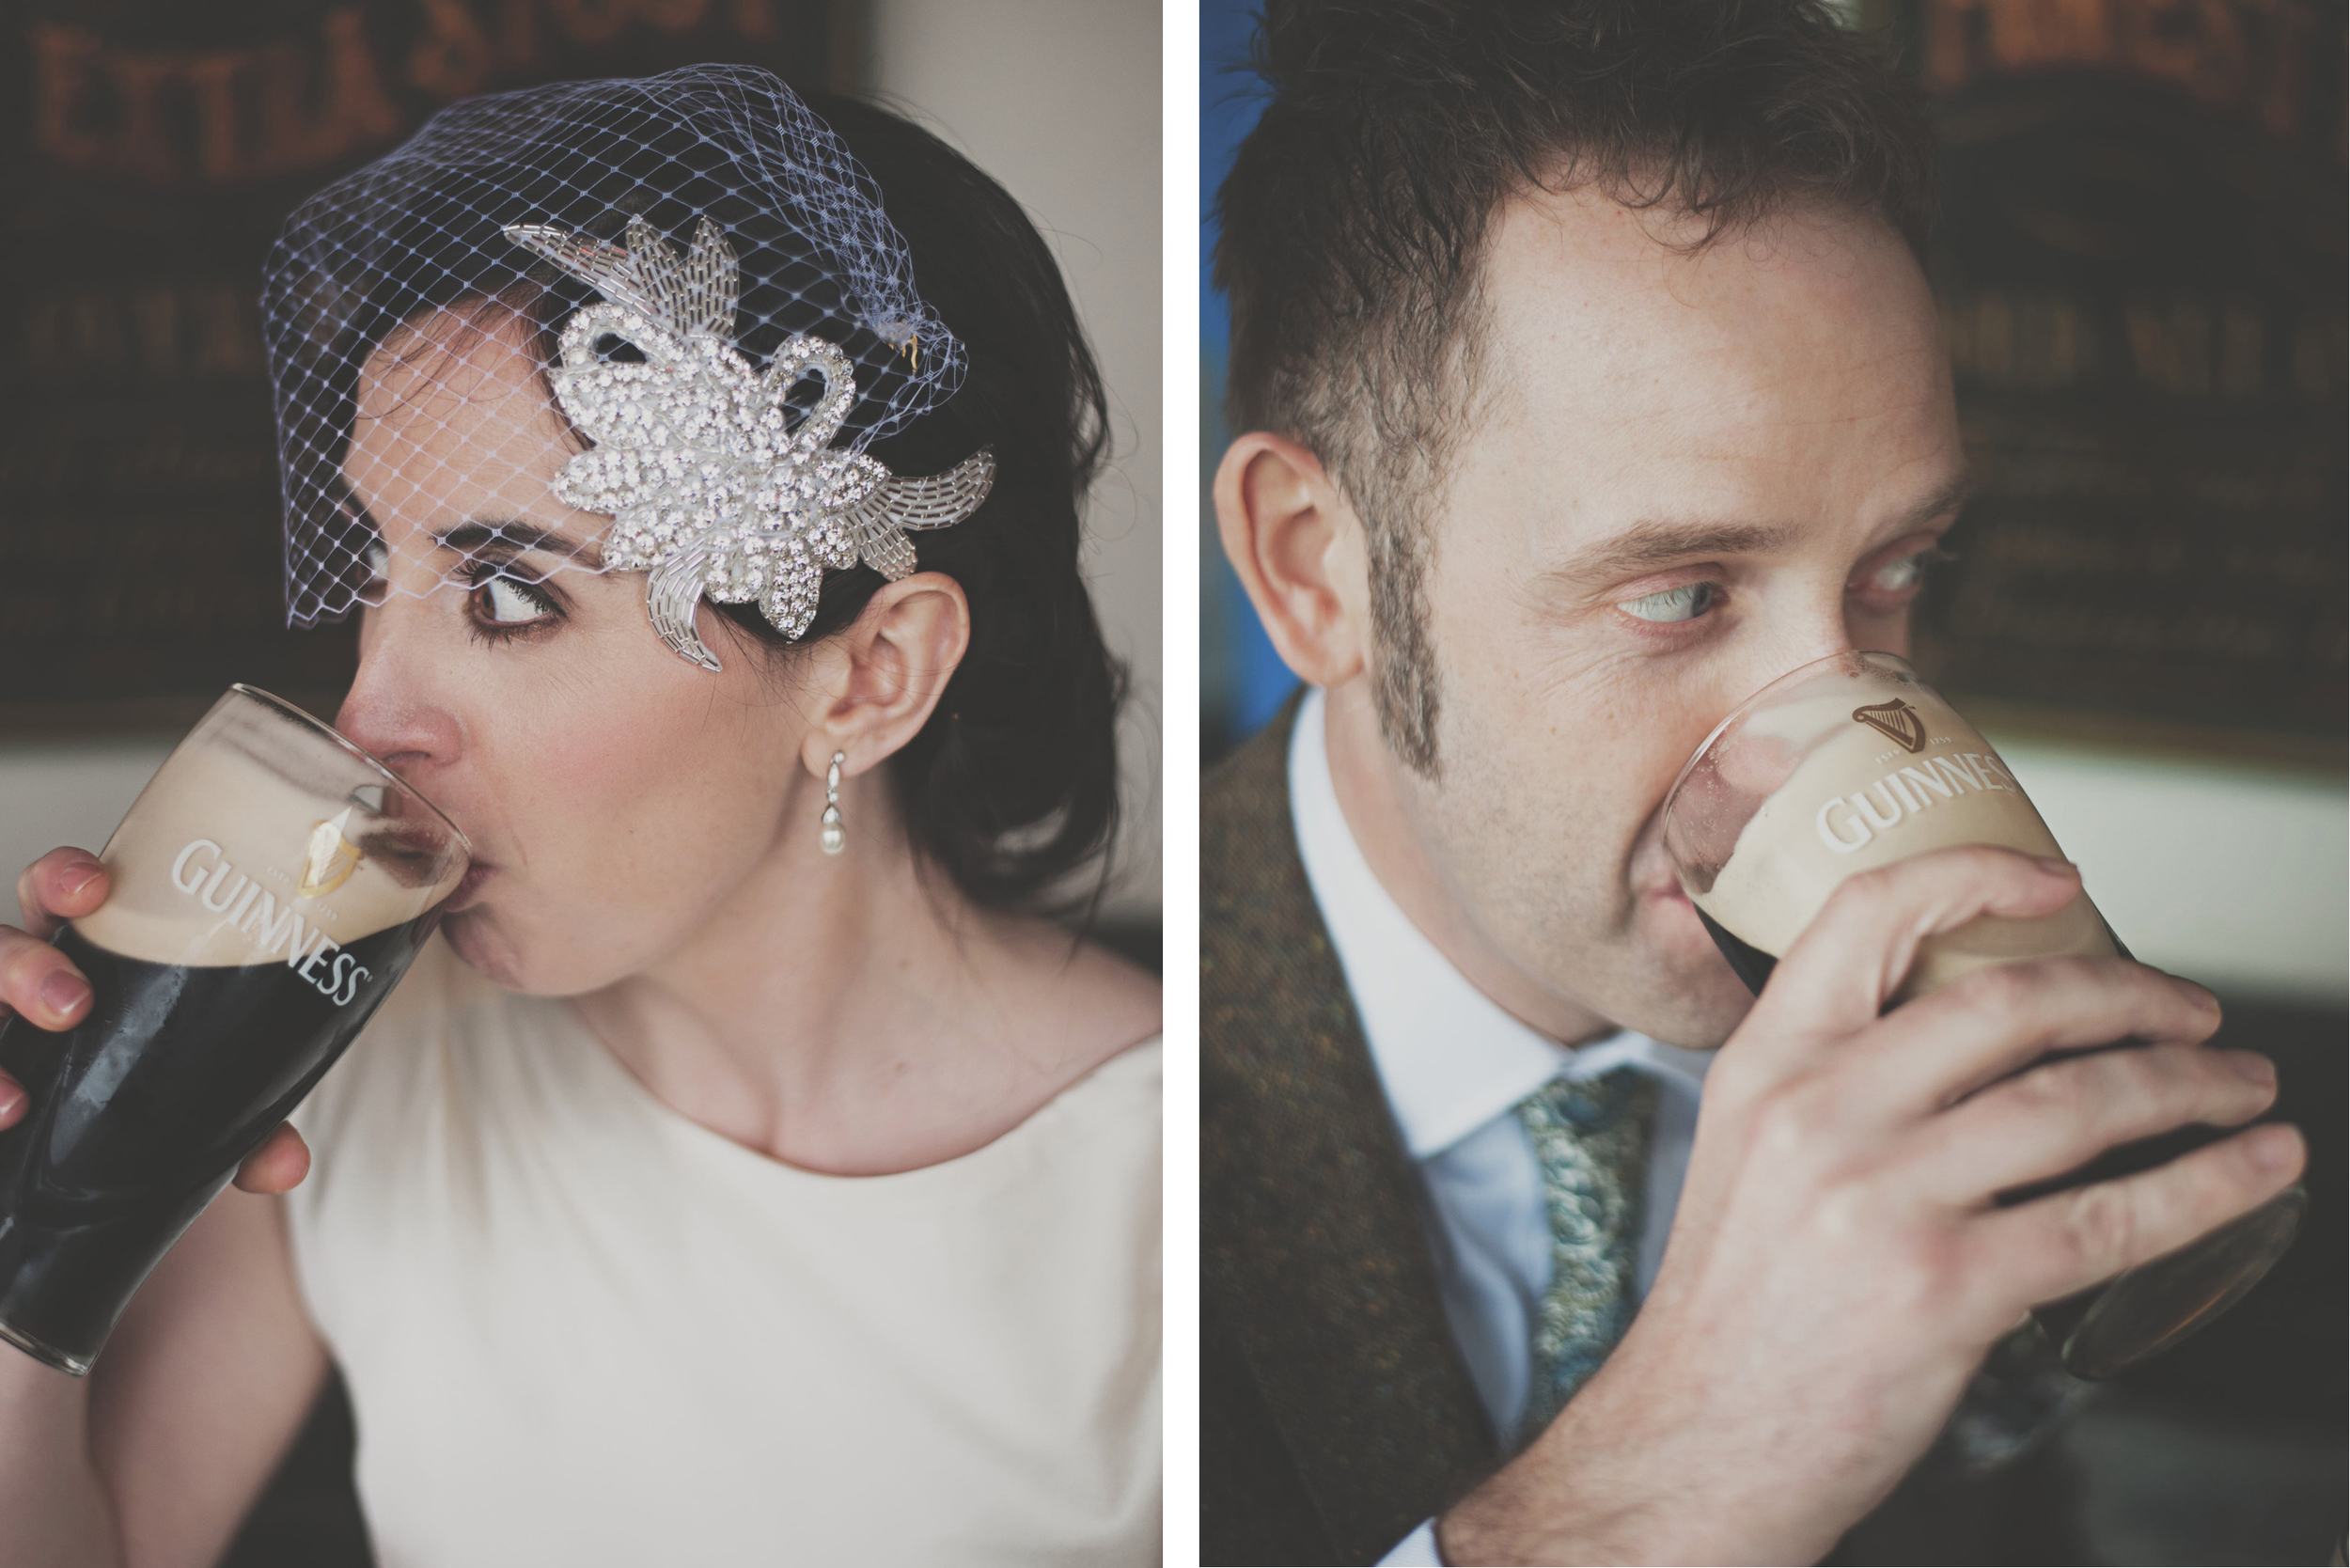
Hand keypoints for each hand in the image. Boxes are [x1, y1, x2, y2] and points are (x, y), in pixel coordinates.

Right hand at [4, 849, 310, 1194]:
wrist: (99, 1174)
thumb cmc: (148, 1096)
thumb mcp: (200, 1103)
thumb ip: (247, 1127)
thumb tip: (284, 1164)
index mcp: (85, 957)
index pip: (57, 895)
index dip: (63, 879)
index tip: (93, 888)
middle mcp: (24, 986)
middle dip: (25, 965)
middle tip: (74, 1006)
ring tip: (16, 1102)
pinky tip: (1, 1119)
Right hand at [1440, 846, 2302, 1565]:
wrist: (1701, 1437)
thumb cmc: (1738, 1304)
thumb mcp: (1749, 1150)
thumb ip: (1835, 1083)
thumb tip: (1971, 1040)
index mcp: (1766, 1064)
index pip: (1868, 916)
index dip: (1976, 875)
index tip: (2063, 882)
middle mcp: (1820, 1112)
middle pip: (2007, 1004)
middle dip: (2132, 995)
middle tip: (2193, 1012)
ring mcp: (1883, 1197)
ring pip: (2077, 1103)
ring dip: (2191, 1087)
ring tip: (2243, 1088)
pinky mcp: (1948, 1287)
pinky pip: (2108, 1219)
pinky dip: (2206, 1188)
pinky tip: (2254, 1171)